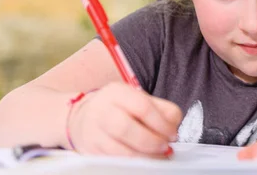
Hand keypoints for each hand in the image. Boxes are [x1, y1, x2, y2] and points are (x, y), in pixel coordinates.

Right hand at [66, 82, 182, 156]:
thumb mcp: (139, 99)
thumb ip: (161, 110)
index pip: (142, 106)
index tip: (172, 134)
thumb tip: (173, 129)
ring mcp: (93, 132)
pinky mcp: (90, 151)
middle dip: (151, 141)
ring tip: (157, 157)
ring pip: (118, 149)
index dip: (161, 123)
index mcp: (117, 92)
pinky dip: (132, 165)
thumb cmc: (119, 108)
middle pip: (126, 128)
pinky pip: (113, 161)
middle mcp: (101, 110)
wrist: (83, 117)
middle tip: (165, 147)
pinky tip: (143, 162)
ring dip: (144, 157)